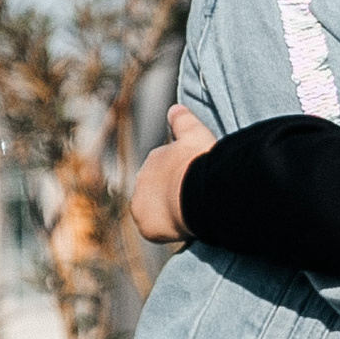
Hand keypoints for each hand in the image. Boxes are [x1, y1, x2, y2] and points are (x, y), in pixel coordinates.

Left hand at [130, 103, 217, 243]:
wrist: (196, 191)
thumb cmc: (198, 162)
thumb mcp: (194, 133)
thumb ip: (183, 120)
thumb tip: (174, 108)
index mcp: (154, 159)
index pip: (165, 169)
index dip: (180, 176)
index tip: (193, 182)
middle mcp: (142, 180)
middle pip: (157, 190)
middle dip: (170, 195)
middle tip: (192, 201)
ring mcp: (141, 204)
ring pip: (154, 210)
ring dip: (167, 213)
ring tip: (188, 216)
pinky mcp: (145, 226)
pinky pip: (155, 230)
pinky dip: (166, 230)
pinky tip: (182, 229)